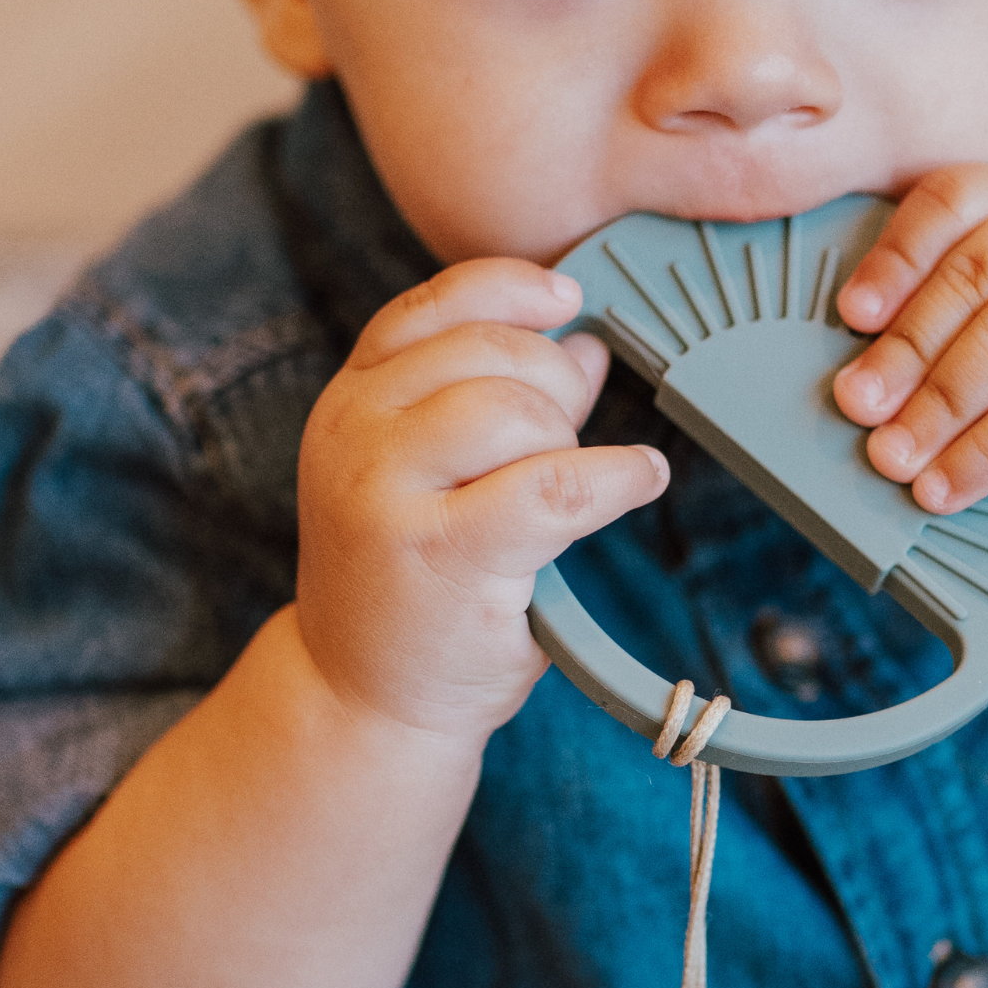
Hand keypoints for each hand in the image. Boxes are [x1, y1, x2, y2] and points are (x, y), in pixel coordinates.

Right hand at [294, 260, 667, 742]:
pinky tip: (638, 480)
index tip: (569, 298)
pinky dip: (615, 477)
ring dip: (569, 442)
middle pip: (489, 352)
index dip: (511, 288)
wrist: (362, 699)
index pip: (431, 306)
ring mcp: (385, 494)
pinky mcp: (438, 554)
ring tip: (568, 489)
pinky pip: (555, 487)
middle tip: (566, 443)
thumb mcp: (430, 475)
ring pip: (516, 411)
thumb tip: (584, 341)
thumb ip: (494, 401)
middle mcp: (354, 434)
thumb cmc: (413, 583)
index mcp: (350, 400)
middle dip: (554, 386)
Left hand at [830, 165, 987, 522]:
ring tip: (889, 458)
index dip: (895, 256)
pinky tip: (944, 487)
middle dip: (905, 347)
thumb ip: (977, 306)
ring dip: (936, 408)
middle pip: (978, 275)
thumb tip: (859, 367)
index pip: (960, 198)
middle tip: (853, 403)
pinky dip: (983, 455)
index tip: (849, 317)